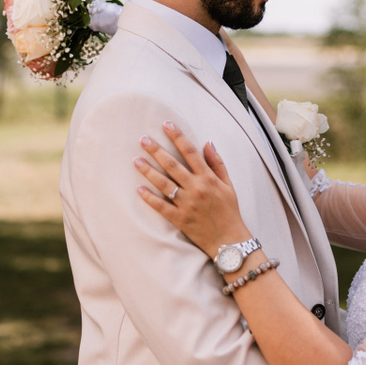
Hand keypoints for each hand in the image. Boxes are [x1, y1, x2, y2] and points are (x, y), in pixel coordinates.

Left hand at [135, 121, 250, 259]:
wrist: (229, 240)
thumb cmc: (229, 211)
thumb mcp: (229, 185)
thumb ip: (217, 163)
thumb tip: (207, 143)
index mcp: (209, 178)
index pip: (191, 152)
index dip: (178, 137)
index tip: (166, 124)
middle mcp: (197, 188)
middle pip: (173, 165)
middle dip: (157, 150)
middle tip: (143, 139)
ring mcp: (187, 204)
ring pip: (164, 184)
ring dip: (149, 171)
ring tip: (136, 160)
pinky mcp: (180, 219)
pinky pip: (162, 207)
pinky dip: (150, 198)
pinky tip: (138, 189)